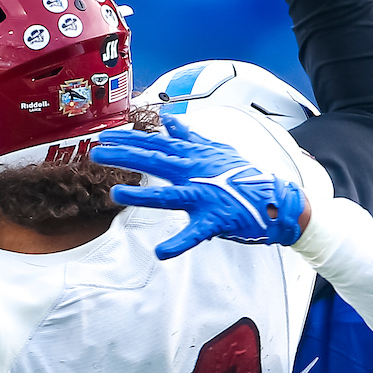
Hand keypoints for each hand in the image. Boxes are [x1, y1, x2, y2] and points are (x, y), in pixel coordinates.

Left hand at [90, 115, 306, 259]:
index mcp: (194, 157)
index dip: (130, 140)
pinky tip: (161, 253)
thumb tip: (170, 120)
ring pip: (171, 195)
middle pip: (156, 162)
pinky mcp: (215, 220)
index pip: (157, 143)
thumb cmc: (243, 176)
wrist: (274, 199)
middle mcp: (196, 173)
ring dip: (143, 195)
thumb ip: (190, 136)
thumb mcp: (217, 150)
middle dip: (125, 157)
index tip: (106, 137)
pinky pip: (195, 234)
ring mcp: (205, 196)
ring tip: (116, 194)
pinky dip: (179, 244)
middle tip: (97, 155)